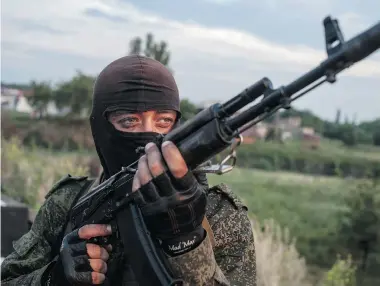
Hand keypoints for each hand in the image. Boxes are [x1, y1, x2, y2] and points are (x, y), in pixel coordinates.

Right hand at [50, 224, 111, 284]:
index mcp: (71, 239)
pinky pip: (92, 276)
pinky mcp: (73, 277)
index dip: (99, 229)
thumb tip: (108, 245)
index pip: (85, 231)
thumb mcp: (81, 245)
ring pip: (96, 263)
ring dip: (102, 266)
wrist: (60, 275)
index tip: (110, 229)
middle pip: (93, 249)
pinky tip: (100, 276)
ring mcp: (70, 263)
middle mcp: (68, 250)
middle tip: (105, 256)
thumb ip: (93, 241)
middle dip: (103, 253)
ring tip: (102, 267)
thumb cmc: (76, 257)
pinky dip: (99, 276)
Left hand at [132, 141, 206, 255]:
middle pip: (158, 171)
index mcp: (188, 192)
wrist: (181, 236)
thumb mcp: (200, 192)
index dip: (171, 153)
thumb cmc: (192, 209)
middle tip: (151, 146)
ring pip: (145, 178)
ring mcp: (157, 204)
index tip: (167, 143)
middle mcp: (172, 198)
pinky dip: (137, 177)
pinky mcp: (146, 209)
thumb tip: (188, 154)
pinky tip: (140, 170)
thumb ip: (196, 174)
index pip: (178, 168)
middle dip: (153, 154)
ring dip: (143, 163)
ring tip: (145, 155)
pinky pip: (137, 189)